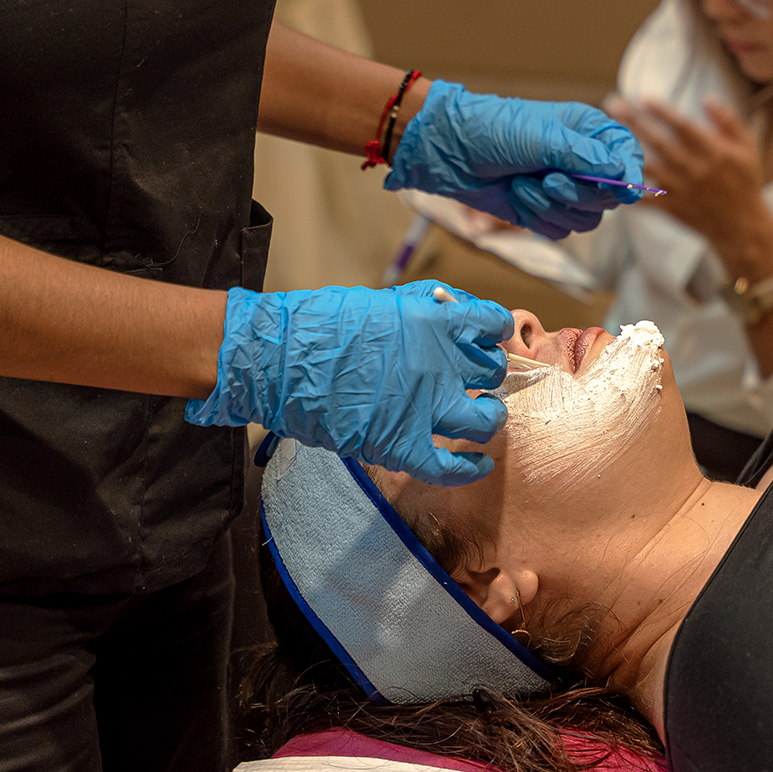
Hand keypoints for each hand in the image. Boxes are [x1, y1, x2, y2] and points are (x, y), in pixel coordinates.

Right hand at [185, 280, 512, 485]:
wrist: (277, 359)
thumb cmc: (318, 326)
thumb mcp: (378, 302)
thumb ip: (419, 310)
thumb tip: (445, 312)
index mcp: (433, 321)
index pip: (491, 324)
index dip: (495, 333)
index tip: (490, 340)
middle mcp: (439, 363)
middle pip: (491, 372)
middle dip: (488, 375)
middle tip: (475, 380)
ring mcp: (425, 407)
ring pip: (484, 420)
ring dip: (487, 418)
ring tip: (481, 417)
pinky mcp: (402, 445)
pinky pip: (451, 467)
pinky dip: (470, 469)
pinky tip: (479, 464)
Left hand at [384, 81, 645, 240]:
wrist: (447, 152)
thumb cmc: (491, 130)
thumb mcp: (540, 138)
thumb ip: (584, 157)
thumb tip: (624, 175)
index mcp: (589, 132)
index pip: (628, 158)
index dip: (629, 177)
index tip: (623, 191)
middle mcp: (582, 161)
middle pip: (609, 197)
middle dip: (577, 194)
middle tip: (547, 179)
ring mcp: (563, 188)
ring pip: (585, 219)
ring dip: (550, 207)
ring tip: (522, 185)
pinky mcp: (543, 211)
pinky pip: (559, 230)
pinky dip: (536, 218)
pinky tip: (515, 196)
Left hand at [606, 96, 772, 275]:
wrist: (741, 225)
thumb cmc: (745, 181)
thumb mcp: (747, 147)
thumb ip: (728, 121)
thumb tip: (707, 97)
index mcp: (714, 152)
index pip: (684, 127)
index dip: (663, 112)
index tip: (643, 97)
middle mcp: (695, 170)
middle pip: (659, 143)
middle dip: (635, 123)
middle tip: (613, 104)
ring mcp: (681, 190)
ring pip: (648, 168)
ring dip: (625, 150)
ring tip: (606, 135)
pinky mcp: (671, 207)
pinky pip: (644, 198)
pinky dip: (627, 189)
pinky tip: (608, 176)